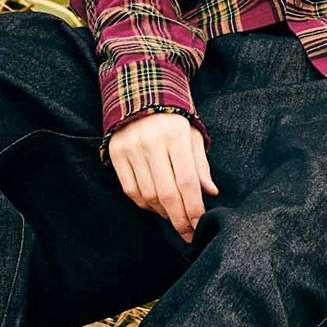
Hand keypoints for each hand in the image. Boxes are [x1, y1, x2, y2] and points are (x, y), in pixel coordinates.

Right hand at [109, 113, 218, 243]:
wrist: (141, 93)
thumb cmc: (174, 119)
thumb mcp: (193, 135)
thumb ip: (201, 165)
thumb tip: (210, 193)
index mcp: (176, 135)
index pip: (187, 181)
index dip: (194, 207)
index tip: (200, 225)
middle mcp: (152, 142)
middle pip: (167, 193)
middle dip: (180, 218)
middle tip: (188, 233)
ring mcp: (131, 148)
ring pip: (148, 194)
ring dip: (163, 212)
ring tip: (174, 217)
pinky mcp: (116, 154)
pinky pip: (130, 189)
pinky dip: (144, 204)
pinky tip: (156, 206)